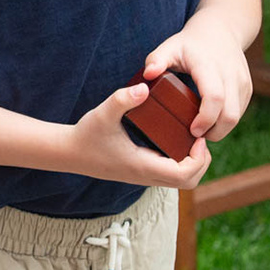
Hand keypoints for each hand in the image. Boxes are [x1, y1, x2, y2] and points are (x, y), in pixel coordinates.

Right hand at [66, 83, 213, 189]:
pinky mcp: (141, 173)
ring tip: (190, 138)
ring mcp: (144, 177)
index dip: (198, 158)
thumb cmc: (86, 134)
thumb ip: (123, 99)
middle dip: (201, 162)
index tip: (197, 136)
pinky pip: (170, 175)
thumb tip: (145, 87)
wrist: (68, 153)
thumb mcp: (103, 113)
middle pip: (189, 182)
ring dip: (192, 163)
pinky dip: (180, 163)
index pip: (184, 174)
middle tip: (198, 137)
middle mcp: (146, 176)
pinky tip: (175, 141)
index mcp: (142, 165)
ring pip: (180, 181)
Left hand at [143, 16, 253, 142]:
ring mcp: (242, 81)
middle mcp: (230, 74)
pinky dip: (226, 122)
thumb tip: (148, 75)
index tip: (192, 130)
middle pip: (230, 114)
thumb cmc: (189, 43)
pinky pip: (240, 112)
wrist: (220, 30)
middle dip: (214, 132)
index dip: (205, 119)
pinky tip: (211, 122)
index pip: (214, 98)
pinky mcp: (247, 88)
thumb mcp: (169, 47)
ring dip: (220, 129)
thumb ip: (156, 60)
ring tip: (201, 130)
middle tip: (194, 136)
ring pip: (237, 116)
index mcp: (209, 66)